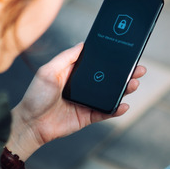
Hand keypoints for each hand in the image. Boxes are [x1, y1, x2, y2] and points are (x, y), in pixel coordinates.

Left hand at [7, 43, 145, 160]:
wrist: (30, 124)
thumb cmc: (35, 96)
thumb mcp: (48, 70)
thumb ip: (67, 58)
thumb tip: (83, 44)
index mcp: (74, 73)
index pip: (97, 64)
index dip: (111, 59)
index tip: (125, 52)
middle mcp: (83, 87)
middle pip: (108, 79)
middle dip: (125, 74)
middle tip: (139, 68)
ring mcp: (87, 102)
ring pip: (110, 95)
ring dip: (124, 90)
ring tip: (134, 84)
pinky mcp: (88, 117)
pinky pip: (106, 112)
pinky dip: (116, 109)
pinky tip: (124, 105)